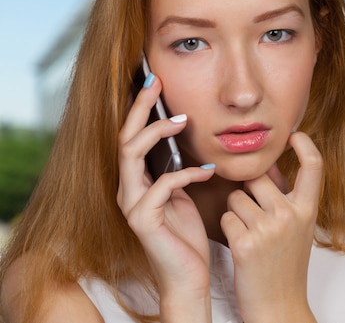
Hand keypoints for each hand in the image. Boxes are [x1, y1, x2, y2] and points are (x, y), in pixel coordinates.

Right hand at [117, 74, 214, 320]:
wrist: (187, 276)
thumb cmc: (186, 236)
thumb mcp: (182, 196)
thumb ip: (177, 172)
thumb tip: (188, 144)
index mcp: (136, 182)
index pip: (131, 137)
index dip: (140, 109)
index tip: (154, 81)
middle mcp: (127, 189)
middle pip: (124, 137)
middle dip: (139, 107)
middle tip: (156, 82)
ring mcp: (131, 204)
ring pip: (131, 154)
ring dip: (157, 132)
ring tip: (183, 120)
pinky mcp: (143, 219)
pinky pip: (162, 185)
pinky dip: (186, 174)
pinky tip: (208, 173)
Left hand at [221, 132, 321, 322]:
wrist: (280, 306)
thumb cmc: (286, 266)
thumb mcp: (298, 229)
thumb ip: (287, 197)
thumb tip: (272, 166)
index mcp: (308, 209)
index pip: (315, 164)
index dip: (305, 143)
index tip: (294, 134)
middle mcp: (291, 215)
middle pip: (258, 176)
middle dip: (249, 188)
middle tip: (255, 214)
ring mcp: (269, 229)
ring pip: (236, 197)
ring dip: (236, 212)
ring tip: (250, 234)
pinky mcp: (246, 244)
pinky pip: (227, 218)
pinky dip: (229, 230)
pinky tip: (241, 246)